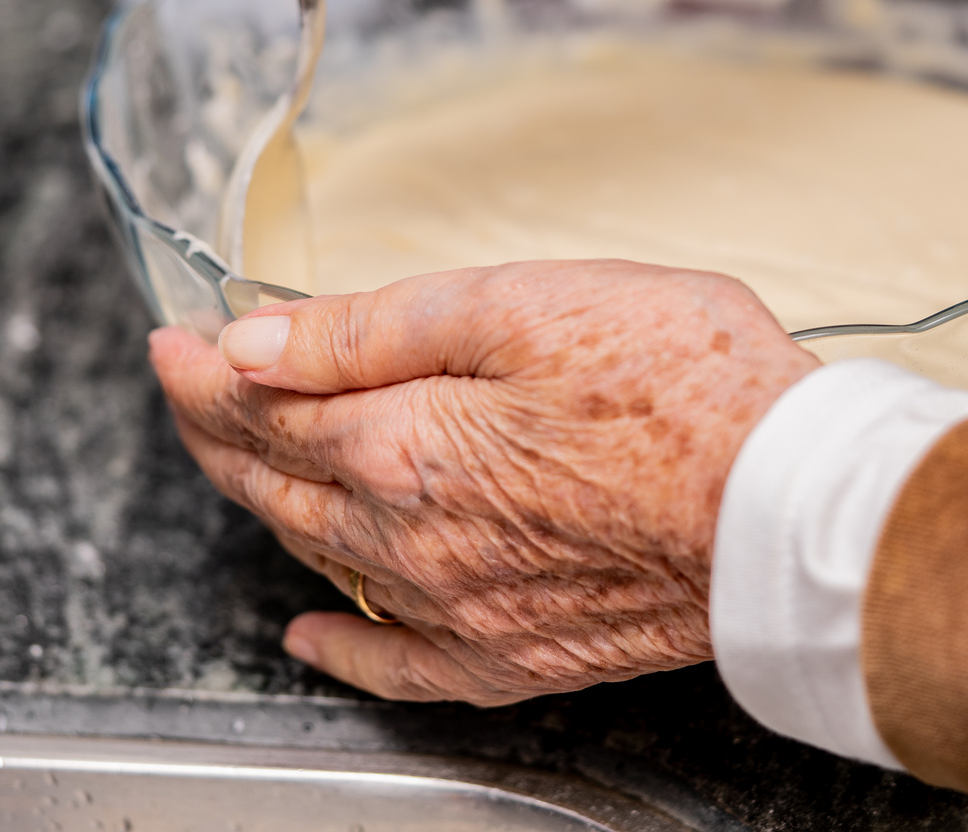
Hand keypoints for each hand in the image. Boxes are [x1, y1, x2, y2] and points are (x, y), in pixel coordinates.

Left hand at [148, 260, 818, 703]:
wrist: (790, 507)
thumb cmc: (681, 384)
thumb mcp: (516, 304)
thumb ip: (369, 329)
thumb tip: (248, 346)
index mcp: (399, 443)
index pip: (263, 408)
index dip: (205, 372)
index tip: (176, 344)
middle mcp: (408, 540)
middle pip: (276, 485)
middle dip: (219, 431)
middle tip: (191, 391)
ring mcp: (457, 609)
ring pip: (321, 559)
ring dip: (266, 507)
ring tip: (239, 468)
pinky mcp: (514, 654)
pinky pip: (396, 663)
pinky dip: (342, 646)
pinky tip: (313, 633)